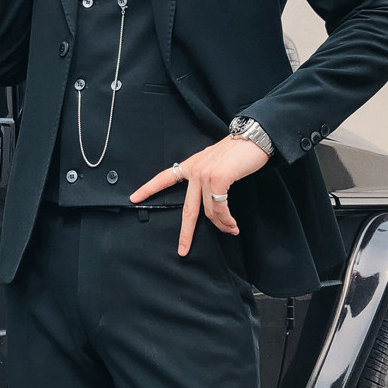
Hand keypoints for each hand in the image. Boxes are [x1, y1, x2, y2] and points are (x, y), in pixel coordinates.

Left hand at [129, 136, 268, 255]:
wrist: (254, 138)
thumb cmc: (238, 151)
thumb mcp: (216, 162)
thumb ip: (208, 177)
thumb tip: (211, 198)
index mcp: (192, 165)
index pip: (165, 177)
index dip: (149, 189)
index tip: (134, 198)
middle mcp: (195, 169)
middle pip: (187, 208)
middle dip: (185, 232)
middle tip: (183, 249)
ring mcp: (206, 174)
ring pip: (209, 211)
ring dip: (221, 225)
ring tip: (230, 229)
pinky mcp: (219, 178)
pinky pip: (220, 208)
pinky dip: (227, 219)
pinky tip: (232, 224)